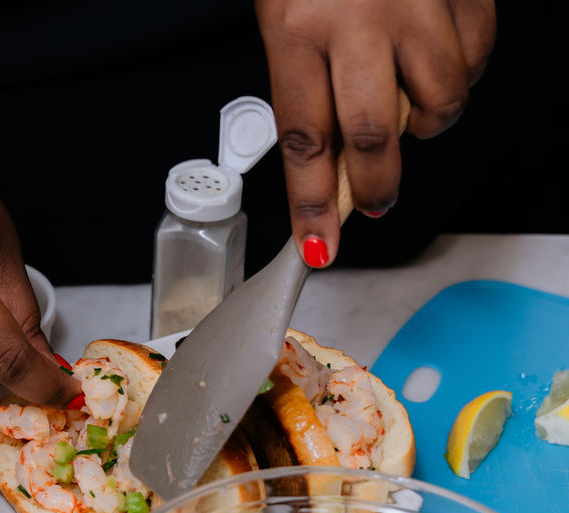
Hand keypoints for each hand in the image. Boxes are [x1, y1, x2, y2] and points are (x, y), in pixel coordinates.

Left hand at [254, 0, 495, 266]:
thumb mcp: (283, 17)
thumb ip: (305, 86)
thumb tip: (327, 162)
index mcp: (297, 28)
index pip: (305, 140)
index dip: (312, 204)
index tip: (316, 244)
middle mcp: (358, 19)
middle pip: (374, 137)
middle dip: (375, 187)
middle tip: (373, 202)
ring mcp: (417, 5)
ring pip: (438, 102)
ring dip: (425, 124)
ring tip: (407, 110)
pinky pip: (473, 61)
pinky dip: (456, 77)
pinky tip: (432, 63)